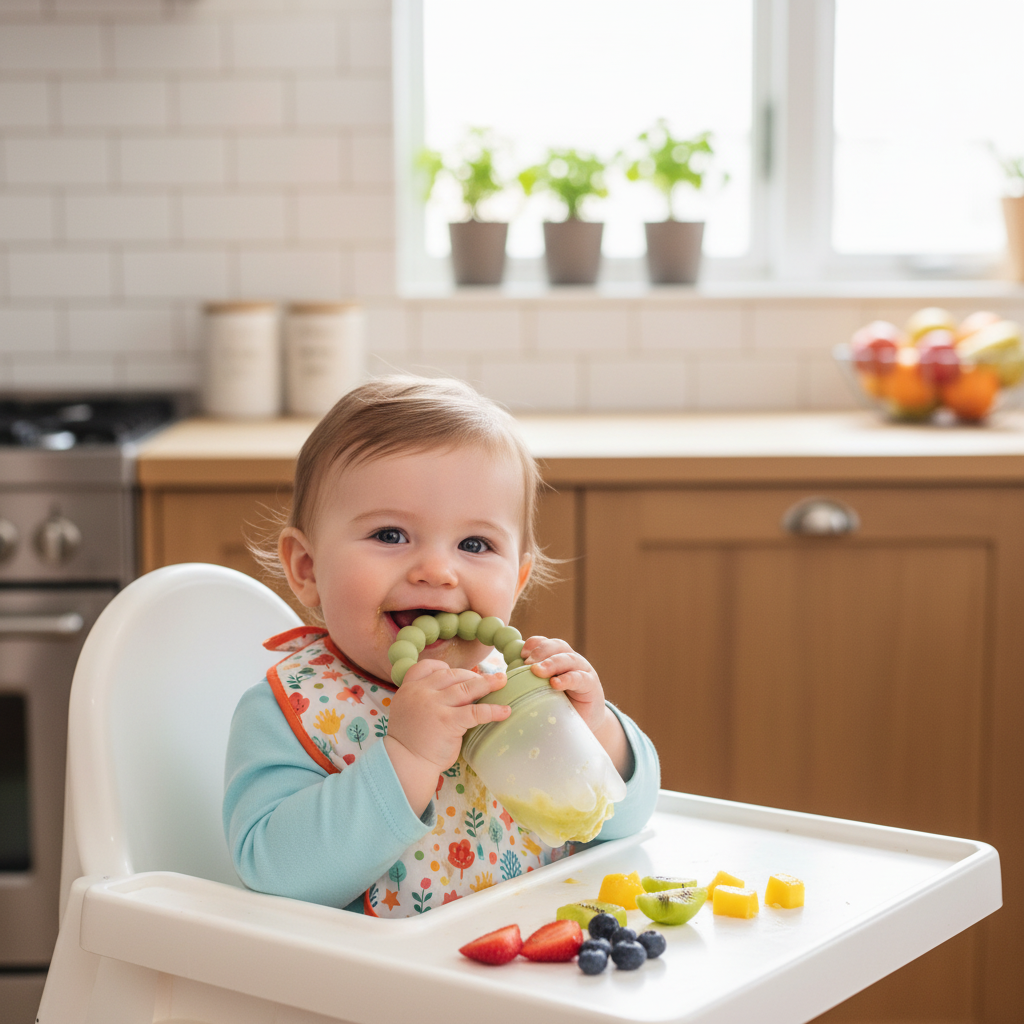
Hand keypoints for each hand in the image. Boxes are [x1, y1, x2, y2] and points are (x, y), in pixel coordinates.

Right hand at [383, 659, 509, 814]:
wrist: (405, 764)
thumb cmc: (410, 742)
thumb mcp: (409, 712)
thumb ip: (424, 700)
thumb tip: (453, 693)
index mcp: (409, 689)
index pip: (427, 667)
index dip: (445, 667)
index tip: (459, 674)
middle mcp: (421, 692)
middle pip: (452, 675)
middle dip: (472, 676)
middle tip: (489, 680)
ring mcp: (435, 705)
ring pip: (466, 688)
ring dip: (487, 683)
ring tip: (502, 681)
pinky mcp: (448, 721)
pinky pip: (475, 711)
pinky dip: (493, 710)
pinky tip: (505, 711)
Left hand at [522, 637, 632, 779]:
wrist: (584, 722)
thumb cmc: (557, 705)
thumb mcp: (541, 691)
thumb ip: (528, 681)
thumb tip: (501, 680)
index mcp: (556, 657)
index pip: (545, 643)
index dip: (534, 644)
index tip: (520, 653)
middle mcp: (570, 660)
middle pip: (557, 646)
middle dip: (541, 652)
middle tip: (526, 662)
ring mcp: (582, 670)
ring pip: (568, 658)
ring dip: (552, 663)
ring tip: (538, 671)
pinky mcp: (591, 685)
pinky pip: (580, 678)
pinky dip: (567, 679)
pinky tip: (556, 683)